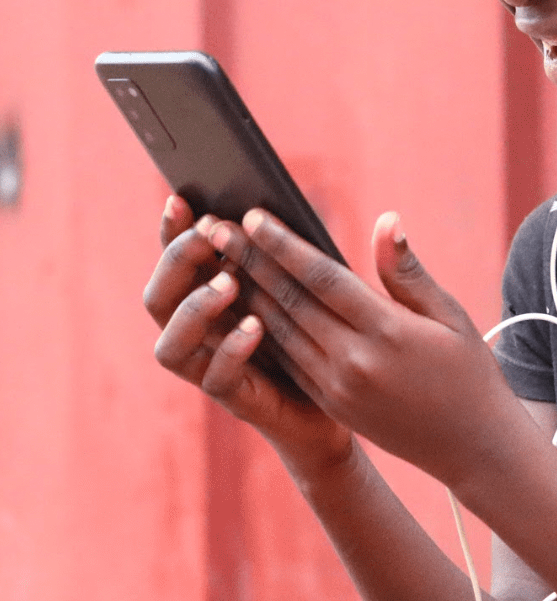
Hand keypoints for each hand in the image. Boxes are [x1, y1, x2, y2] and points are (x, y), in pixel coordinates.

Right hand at [144, 195, 353, 478]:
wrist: (352, 401)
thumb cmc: (331, 334)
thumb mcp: (311, 286)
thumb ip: (287, 254)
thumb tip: (270, 208)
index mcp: (214, 298)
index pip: (179, 261)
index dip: (172, 232)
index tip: (181, 199)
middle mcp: (202, 333)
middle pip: (159, 297)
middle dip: (177, 262)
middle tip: (207, 235)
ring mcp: (214, 367)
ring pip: (170, 343)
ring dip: (194, 309)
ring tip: (229, 281)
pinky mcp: (240, 398)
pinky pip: (217, 378)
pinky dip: (231, 350)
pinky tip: (255, 326)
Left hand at [200, 207, 514, 486]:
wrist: (472, 446)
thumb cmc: (469, 371)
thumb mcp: (450, 315)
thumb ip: (408, 272)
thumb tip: (385, 221)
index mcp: (388, 333)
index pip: (323, 278)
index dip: (284, 245)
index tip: (253, 215)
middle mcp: (354, 362)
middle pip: (290, 301)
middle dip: (249, 261)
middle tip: (215, 227)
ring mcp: (337, 387)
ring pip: (279, 331)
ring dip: (245, 292)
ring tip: (218, 259)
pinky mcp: (330, 404)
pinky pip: (287, 360)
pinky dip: (260, 328)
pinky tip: (244, 304)